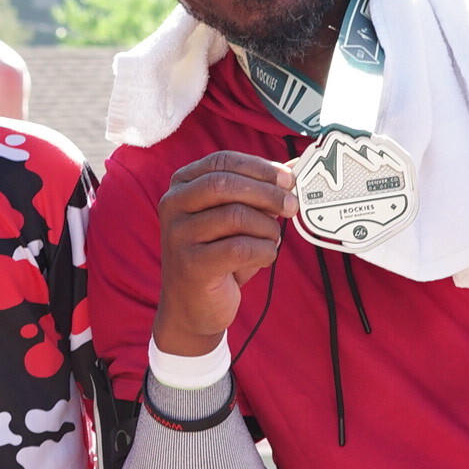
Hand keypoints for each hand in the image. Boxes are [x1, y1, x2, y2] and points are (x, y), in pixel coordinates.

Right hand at [153, 150, 292, 355]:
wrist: (193, 306)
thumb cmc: (218, 256)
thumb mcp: (236, 219)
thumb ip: (258, 193)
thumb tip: (295, 170)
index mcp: (182, 186)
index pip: (223, 161)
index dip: (260, 168)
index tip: (288, 179)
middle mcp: (173, 206)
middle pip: (226, 184)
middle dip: (267, 193)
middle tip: (292, 206)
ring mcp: (178, 236)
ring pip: (236, 216)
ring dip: (267, 227)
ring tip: (272, 240)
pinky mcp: (191, 265)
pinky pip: (240, 249)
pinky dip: (264, 251)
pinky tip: (266, 256)